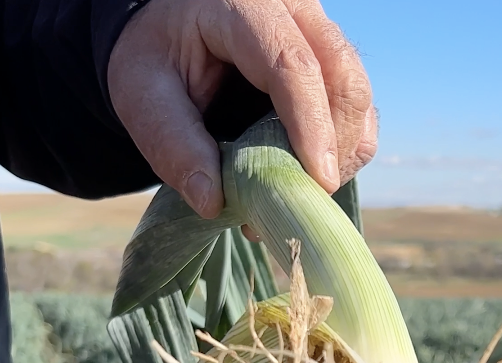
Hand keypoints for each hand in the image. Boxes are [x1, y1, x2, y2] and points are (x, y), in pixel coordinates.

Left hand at [109, 0, 377, 216]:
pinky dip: (343, 154)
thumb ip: (170, 143)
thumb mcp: (141, 96)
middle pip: (343, 78)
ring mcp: (321, 35)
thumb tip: (214, 202)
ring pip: (359, 100)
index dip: (311, 125)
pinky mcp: (335, 67)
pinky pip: (360, 115)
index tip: (317, 182)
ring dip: (340, 156)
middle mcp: (295, 11)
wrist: (172, 37)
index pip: (292, 63)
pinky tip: (306, 178)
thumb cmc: (157, 61)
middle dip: (333, 148)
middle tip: (303, 200)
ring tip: (296, 193)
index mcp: (243, 5)